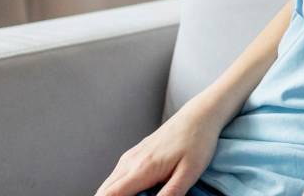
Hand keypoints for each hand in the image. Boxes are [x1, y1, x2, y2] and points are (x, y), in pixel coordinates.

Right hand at [94, 108, 223, 195]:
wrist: (198, 116)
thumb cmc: (197, 141)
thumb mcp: (190, 173)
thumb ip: (171, 193)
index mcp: (142, 168)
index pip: (110, 194)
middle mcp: (130, 162)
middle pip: (104, 191)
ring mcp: (130, 157)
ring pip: (109, 184)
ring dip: (117, 195)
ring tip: (143, 195)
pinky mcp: (134, 155)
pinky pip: (118, 177)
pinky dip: (122, 189)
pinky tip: (142, 192)